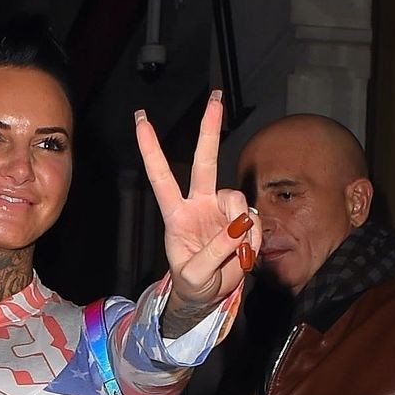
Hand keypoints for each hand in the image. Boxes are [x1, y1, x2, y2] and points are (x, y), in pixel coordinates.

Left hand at [135, 90, 261, 312]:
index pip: (161, 177)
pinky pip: (253, 223)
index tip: (141, 120)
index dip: (151, 149)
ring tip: (237, 256)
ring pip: (238, 201)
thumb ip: (213, 253)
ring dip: (243, 229)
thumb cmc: (193, 285)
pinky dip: (253, 242)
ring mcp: (222, 210)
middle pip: (204, 161)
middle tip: (216, 96)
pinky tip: (244, 256)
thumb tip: (239, 225)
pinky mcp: (242, 220)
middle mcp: (199, 205)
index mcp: (176, 215)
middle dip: (209, 128)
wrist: (208, 297)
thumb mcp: (195, 276)